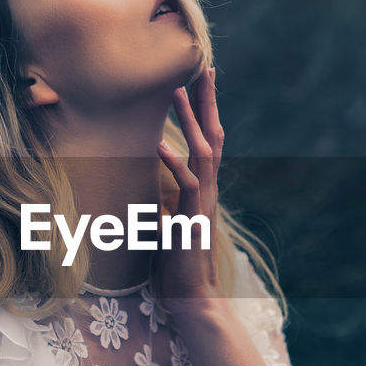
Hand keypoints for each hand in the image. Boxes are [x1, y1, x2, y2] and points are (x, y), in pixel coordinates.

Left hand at [157, 66, 224, 307]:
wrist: (192, 298)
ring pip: (202, 153)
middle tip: (203, 67)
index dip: (204, 111)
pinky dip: (173, 162)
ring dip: (190, 120)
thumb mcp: (166, 226)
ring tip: (178, 91)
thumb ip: (165, 204)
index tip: (200, 80)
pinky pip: (186, 185)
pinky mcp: (192, 220)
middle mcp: (206, 191)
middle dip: (206, 102)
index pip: (206, 141)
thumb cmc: (177, 266)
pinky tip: (159, 144)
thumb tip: (153, 190)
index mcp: (200, 190)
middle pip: (211, 136)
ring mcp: (202, 204)